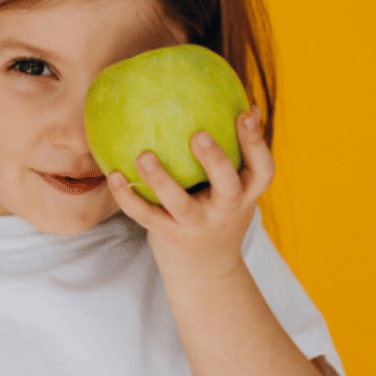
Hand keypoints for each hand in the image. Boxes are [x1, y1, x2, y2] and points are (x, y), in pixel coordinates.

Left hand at [106, 107, 273, 279]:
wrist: (205, 272)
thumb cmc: (218, 215)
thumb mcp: (235, 191)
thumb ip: (235, 156)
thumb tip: (243, 103)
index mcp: (245, 194)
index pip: (262, 169)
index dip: (256, 142)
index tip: (245, 112)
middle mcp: (225, 210)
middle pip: (227, 185)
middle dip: (215, 160)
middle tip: (199, 134)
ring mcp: (196, 225)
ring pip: (180, 204)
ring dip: (161, 179)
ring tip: (144, 156)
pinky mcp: (168, 235)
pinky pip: (145, 215)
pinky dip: (128, 196)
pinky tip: (113, 174)